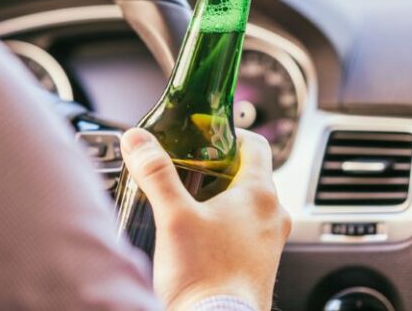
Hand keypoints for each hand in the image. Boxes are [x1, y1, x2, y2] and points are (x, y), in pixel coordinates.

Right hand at [120, 128, 290, 310]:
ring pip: (249, 204)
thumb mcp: (173, 216)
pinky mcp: (262, 263)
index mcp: (260, 193)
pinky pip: (249, 230)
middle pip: (249, 173)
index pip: (255, 143)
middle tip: (189, 171)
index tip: (206, 136)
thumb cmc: (205, 277)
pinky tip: (202, 235)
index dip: (229, 134)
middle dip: (218, 169)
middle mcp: (273, 214)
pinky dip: (228, 224)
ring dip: (222, 197)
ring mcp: (271, 241)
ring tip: (191, 203)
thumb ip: (156, 173)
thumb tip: (138, 139)